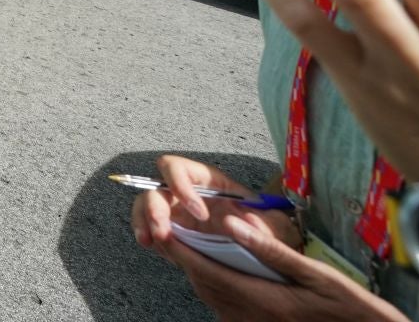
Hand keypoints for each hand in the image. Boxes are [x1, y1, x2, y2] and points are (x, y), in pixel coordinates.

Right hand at [130, 155, 297, 252]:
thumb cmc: (265, 229)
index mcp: (205, 181)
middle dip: (155, 208)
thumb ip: (267, 224)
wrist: (259, 250)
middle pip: (155, 186)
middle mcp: (184, 191)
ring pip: (145, 204)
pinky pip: (146, 225)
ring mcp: (173, 210)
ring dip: (143, 220)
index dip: (182, 186)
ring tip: (148, 240)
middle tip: (163, 232)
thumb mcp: (275, 225)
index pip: (179, 168)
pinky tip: (151, 245)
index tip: (200, 214)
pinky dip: (144, 233)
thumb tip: (248, 222)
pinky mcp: (169, 229)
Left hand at [161, 215, 405, 321]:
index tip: (163, 226)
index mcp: (258, 298)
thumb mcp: (314, 273)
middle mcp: (246, 316)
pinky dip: (218, 286)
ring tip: (193, 244)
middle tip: (173, 228)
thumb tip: (232, 223)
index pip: (203, 269)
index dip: (178, 247)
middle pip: (202, 283)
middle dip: (185, 256)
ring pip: (211, 296)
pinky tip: (224, 272)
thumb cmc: (348, 306)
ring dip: (201, 271)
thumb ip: (269, 249)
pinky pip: (225, 307)